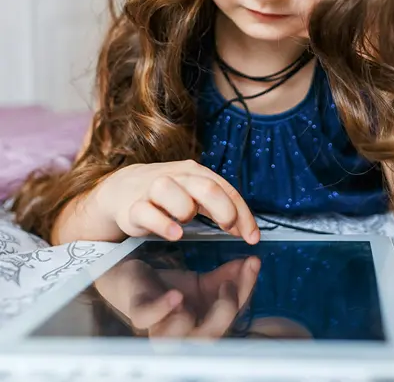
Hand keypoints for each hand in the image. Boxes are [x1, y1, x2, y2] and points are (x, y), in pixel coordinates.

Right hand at [95, 160, 259, 243]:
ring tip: (187, 223)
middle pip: (204, 186)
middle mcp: (176, 177)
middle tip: (228, 227)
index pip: (225, 189)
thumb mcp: (196, 195)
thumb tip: (247, 230)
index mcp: (195, 173)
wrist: (122, 189)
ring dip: (185, 209)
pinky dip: (162, 223)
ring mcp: (153, 190)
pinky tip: (175, 234)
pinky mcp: (133, 207)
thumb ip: (219, 208)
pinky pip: (146, 212)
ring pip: (169, 189)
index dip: (243, 213)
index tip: (253, 237)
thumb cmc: (168, 195)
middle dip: (223, 208)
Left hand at [96, 255, 260, 338]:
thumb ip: (227, 277)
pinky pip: (147, 317)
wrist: (132, 276)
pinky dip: (163, 309)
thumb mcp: (202, 283)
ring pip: (178, 340)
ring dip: (196, 321)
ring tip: (203, 294)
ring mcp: (158, 325)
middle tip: (230, 287)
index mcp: (200, 328)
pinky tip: (176, 297)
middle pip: (208, 339)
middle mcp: (180, 334)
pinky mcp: (139, 310)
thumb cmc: (168, 288)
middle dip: (226, 313)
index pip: (229, 317)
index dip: (245, 293)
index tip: (252, 265)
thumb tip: (253, 262)